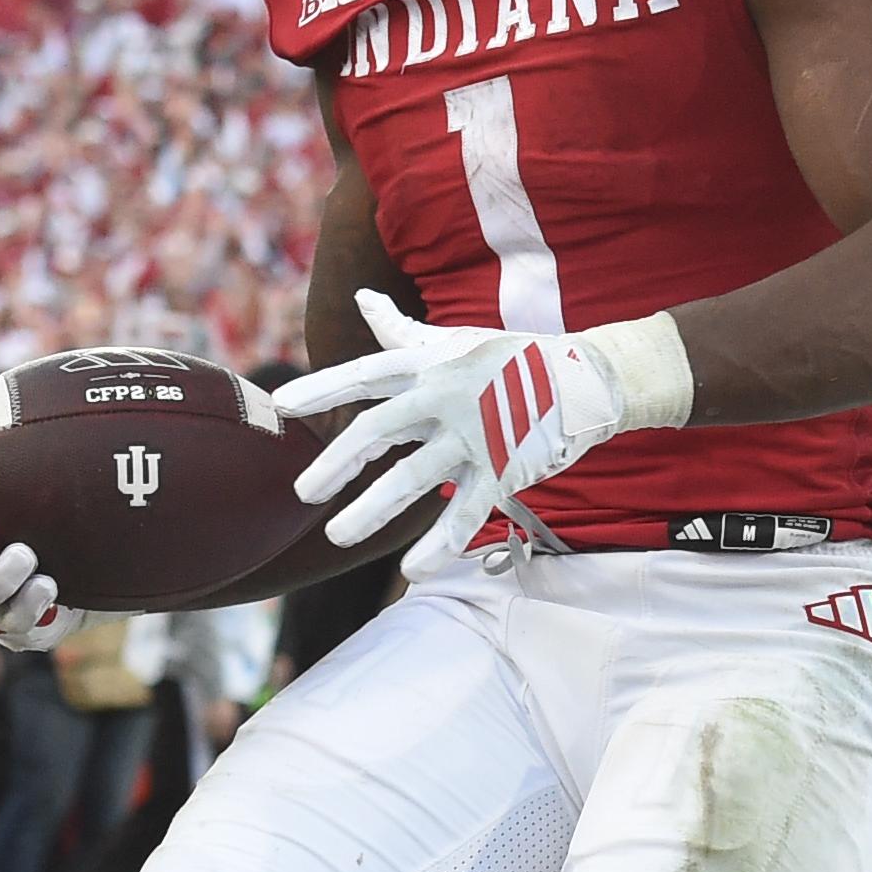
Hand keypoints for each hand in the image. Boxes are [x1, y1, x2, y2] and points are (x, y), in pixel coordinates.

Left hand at [275, 295, 686, 579]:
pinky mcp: (503, 469)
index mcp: (430, 365)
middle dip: (338, 462)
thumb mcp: (453, 340)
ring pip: (414, 479)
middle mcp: (446, 396)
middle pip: (378, 430)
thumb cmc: (510, 358)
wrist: (587, 378)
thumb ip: (401, 331)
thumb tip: (363, 299)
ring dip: (373, 511)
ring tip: (339, 537)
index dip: (324, 388)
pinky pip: (465, 513)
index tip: (284, 405)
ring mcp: (475, 435)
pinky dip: (438, 545)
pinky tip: (410, 571)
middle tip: (303, 493)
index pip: (367, 375)